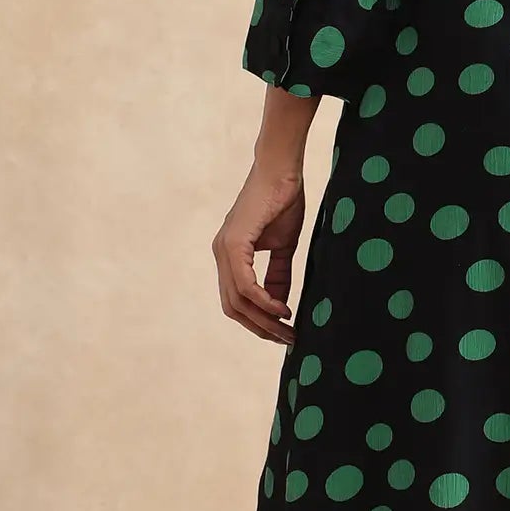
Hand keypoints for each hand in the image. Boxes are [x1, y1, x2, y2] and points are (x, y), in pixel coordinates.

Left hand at [212, 165, 305, 346]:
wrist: (282, 170)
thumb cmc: (283, 201)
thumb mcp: (283, 245)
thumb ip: (278, 274)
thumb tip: (280, 303)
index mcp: (229, 255)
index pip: (236, 300)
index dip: (258, 321)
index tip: (283, 332)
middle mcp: (221, 254)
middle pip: (233, 308)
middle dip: (260, 328)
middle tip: (288, 339)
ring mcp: (224, 249)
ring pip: (238, 300)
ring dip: (264, 320)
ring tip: (288, 329)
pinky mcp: (234, 243)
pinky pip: (245, 284)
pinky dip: (264, 301)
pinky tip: (282, 308)